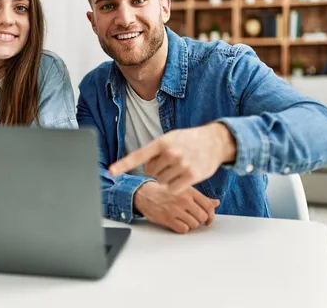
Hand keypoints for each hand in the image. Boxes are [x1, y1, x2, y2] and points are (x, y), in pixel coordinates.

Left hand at [110, 122, 235, 193]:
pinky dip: (175, 186)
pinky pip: (173, 189)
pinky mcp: (192, 176)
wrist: (214, 141)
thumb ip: (156, 151)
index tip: (111, 171)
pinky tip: (182, 178)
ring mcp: (181, 165)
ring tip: (178, 167)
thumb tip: (144, 168)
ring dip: (167, 178)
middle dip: (157, 170)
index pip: (139, 155)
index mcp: (162, 142)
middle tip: (169, 163)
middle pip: (151, 173)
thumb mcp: (171, 138)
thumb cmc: (189, 140)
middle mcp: (171, 153)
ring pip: (162, 181)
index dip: (124, 164)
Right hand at [133, 182, 219, 233]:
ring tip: (185, 220)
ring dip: (191, 225)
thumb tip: (216, 203)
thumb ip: (201, 197)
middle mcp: (184, 200)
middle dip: (200, 220)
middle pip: (203, 217)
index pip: (208, 206)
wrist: (145, 194)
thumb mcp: (184, 189)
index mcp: (189, 191)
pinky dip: (182, 228)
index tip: (208, 219)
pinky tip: (178, 223)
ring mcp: (175, 209)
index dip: (211, 215)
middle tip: (194, 219)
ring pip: (194, 224)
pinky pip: (183, 229)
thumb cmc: (165, 191)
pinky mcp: (167, 218)